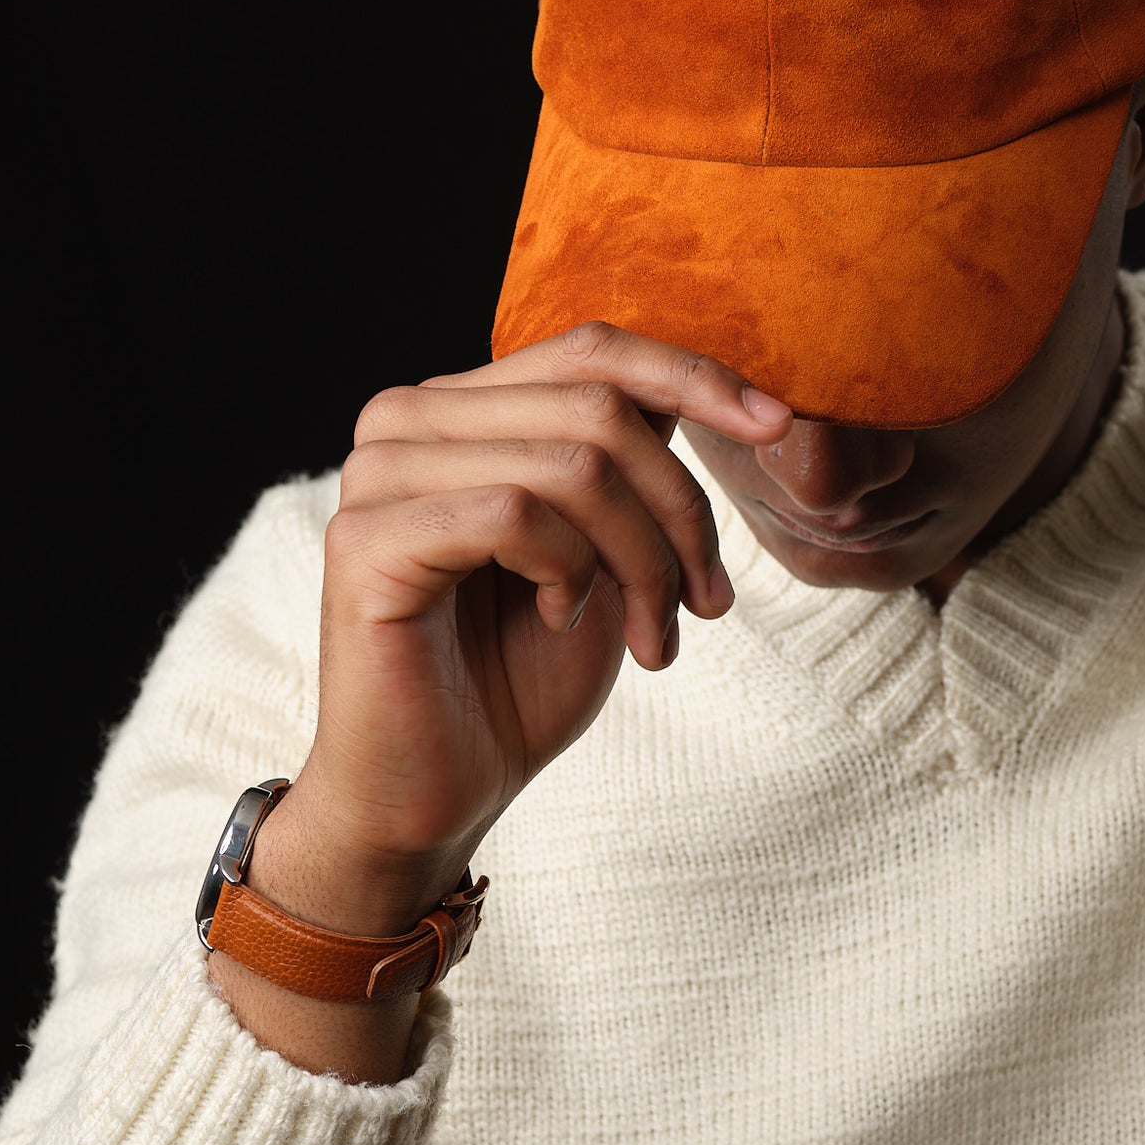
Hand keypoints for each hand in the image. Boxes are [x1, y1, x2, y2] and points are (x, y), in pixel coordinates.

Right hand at [217, 328, 789, 1080]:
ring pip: (573, 464)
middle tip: (707, 603)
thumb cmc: (518, 678)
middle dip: (681, 510)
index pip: (592, 349)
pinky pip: (516, 515)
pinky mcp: (365, 539)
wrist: (436, 795)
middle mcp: (408, 421)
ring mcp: (379, 474)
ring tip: (650, 633)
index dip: (695, 377)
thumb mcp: (606, 553)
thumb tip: (706, 393)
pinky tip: (561, 622)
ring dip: (642, 559)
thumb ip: (630, 466)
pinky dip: (570, 574)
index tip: (779, 426)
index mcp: (463, 409)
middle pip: (599, 407)